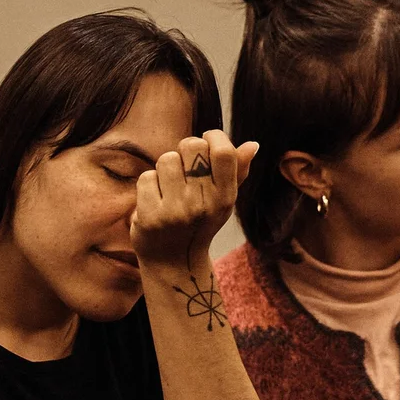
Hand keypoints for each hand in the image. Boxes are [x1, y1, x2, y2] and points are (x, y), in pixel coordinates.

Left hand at [129, 131, 257, 269]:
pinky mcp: (151, 217)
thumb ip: (237, 172)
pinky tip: (154, 200)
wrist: (172, 262)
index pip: (223, 152)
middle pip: (192, 147)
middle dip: (184, 150)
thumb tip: (252, 144)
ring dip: (164, 169)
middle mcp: (203, 204)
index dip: (212, 137)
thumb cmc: (198, 225)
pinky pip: (147, 178)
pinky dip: (148, 185)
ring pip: (166, 159)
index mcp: (225, 197)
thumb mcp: (223, 202)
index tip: (205, 140)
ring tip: (168, 187)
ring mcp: (176, 211)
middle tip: (182, 166)